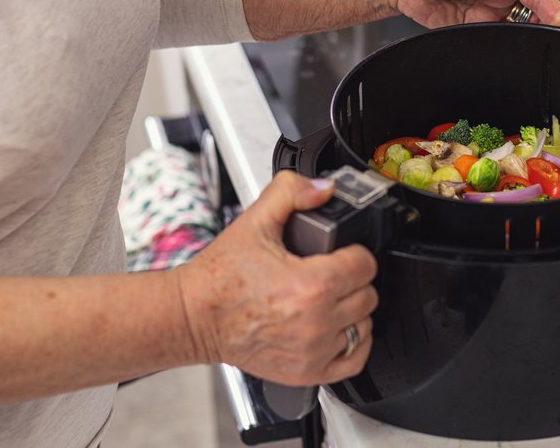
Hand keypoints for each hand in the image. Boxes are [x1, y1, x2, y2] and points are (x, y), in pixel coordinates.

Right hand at [172, 171, 377, 385]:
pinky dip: (353, 343)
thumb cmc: (219, 278)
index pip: (365, 265)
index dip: (354, 253)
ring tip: (327, 300)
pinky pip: (355, 358)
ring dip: (352, 311)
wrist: (192, 317)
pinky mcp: (308, 371)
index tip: (340, 254)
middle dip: (351, 281)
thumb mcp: (254, 221)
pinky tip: (335, 329)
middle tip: (328, 275)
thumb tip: (323, 188)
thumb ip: (291, 192)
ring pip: (364, 325)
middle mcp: (316, 321)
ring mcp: (314, 350)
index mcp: (310, 284)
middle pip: (367, 294)